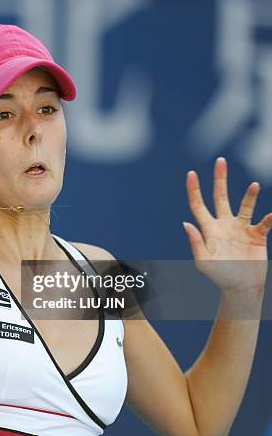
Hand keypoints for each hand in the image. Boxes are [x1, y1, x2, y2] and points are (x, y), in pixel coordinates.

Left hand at [184, 158, 271, 293]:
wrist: (241, 288)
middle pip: (220, 196)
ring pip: (245, 205)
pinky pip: (264, 222)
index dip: (194, 190)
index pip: (198, 205)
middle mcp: (224, 224)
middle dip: (219, 179)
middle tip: (220, 160)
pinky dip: (269, 217)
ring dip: (250, 195)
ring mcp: (241, 228)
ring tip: (254, 186)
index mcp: (208, 229)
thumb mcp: (203, 261)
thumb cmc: (219, 276)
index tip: (191, 173)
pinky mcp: (257, 235)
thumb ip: (196, 243)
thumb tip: (185, 224)